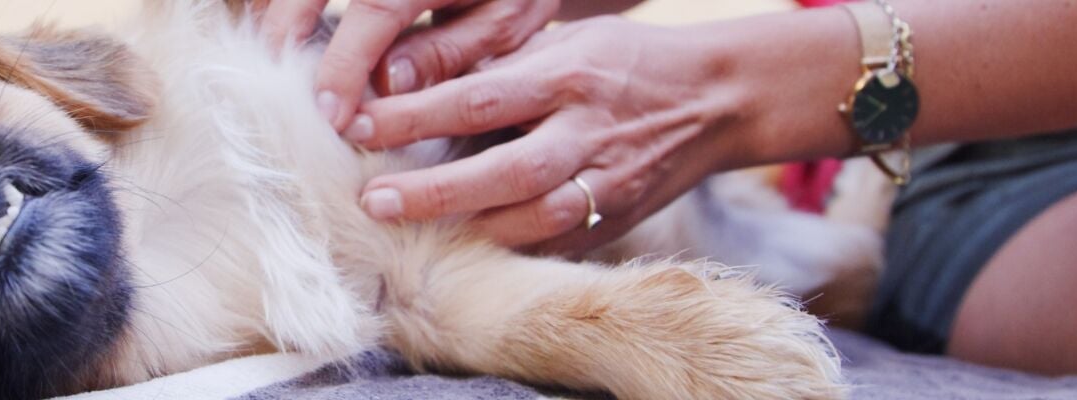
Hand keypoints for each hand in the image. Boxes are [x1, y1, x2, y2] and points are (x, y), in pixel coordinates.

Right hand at [253, 0, 562, 130]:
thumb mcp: (504, 20)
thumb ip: (449, 51)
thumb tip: (388, 85)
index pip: (374, 9)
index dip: (345, 65)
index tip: (330, 117)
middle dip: (283, 35)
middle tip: (278, 94)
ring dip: (273, 14)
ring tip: (274, 66)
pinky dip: (277, 3)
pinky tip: (283, 38)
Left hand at [353, 17, 754, 254]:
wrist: (716, 98)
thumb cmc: (619, 61)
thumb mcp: (560, 40)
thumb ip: (492, 64)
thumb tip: (401, 79)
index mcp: (565, 73)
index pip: (478, 97)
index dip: (415, 116)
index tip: (359, 126)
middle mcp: (586, 129)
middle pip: (504, 169)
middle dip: (435, 190)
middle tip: (373, 200)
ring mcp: (607, 179)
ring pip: (536, 216)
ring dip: (471, 229)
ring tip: (411, 233)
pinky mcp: (618, 217)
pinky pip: (561, 242)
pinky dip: (514, 249)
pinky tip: (466, 253)